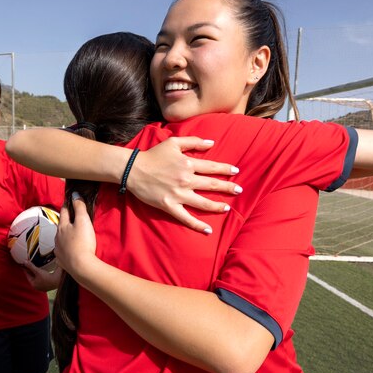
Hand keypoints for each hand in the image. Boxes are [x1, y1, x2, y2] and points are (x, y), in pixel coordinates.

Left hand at [22, 261, 61, 290]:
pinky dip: (42, 274)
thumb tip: (24, 261)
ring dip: (37, 272)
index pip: (28, 275)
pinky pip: (43, 278)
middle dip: (32, 270)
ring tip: (36, 265)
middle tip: (30, 263)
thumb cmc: (47, 278)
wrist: (58, 281)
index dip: (26, 269)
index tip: (25, 264)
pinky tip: (43, 269)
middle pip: (33, 276)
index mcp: (33, 285)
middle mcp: (38, 286)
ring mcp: (43, 286)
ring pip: (38, 277)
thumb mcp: (38, 271)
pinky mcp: (48, 284)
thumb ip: (31, 266)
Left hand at [55, 193, 97, 278]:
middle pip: (61, 226)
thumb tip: (74, 194)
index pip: (64, 212)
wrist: (81, 266)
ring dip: (65, 236)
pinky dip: (66, 250)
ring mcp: (58, 250)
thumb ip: (79, 207)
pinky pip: (62, 252)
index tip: (69, 200)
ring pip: (60, 239)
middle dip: (66, 222)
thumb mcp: (83, 221)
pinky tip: (69, 251)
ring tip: (71, 236)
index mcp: (62, 226)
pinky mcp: (61, 261)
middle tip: (72, 219)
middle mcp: (57, 237)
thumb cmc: (83, 241)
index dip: (68, 205)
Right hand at [126, 137, 240, 232]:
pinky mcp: (169, 206)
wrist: (133, 169)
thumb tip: (212, 143)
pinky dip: (197, 225)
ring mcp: (178, 194)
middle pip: (211, 184)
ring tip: (227, 208)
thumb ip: (193, 142)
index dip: (225, 169)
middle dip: (227, 187)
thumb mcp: (173, 143)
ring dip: (217, 206)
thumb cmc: (153, 155)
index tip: (236, 172)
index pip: (211, 167)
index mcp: (187, 164)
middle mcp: (185, 179)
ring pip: (203, 202)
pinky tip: (208, 230)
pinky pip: (186, 218)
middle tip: (239, 190)